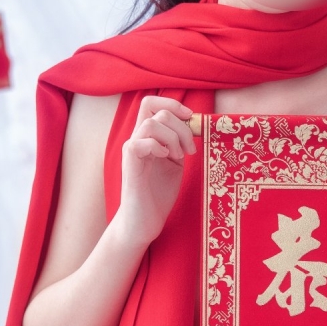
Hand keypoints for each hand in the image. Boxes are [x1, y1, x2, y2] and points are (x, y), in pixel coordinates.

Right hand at [114, 95, 195, 248]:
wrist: (143, 222)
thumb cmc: (158, 195)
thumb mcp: (176, 163)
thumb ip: (181, 143)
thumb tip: (196, 125)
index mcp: (148, 137)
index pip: (151, 103)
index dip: (172, 103)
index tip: (191, 117)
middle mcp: (137, 139)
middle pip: (154, 109)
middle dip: (180, 125)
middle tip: (189, 150)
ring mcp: (131, 151)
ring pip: (149, 123)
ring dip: (171, 137)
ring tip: (179, 157)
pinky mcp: (129, 164)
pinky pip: (140, 142)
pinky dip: (158, 147)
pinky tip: (166, 159)